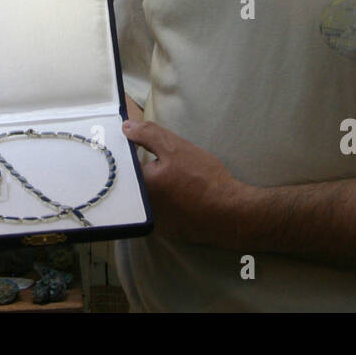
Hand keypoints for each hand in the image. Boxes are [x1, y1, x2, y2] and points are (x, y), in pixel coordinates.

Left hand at [122, 119, 248, 248]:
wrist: (230, 211)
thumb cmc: (203, 178)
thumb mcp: (176, 148)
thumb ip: (149, 135)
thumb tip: (126, 127)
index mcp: (140, 185)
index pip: (124, 163)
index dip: (130, 149)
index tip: (138, 142)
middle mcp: (142, 206)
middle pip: (135, 179)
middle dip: (144, 167)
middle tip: (162, 158)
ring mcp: (154, 220)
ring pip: (148, 193)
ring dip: (156, 182)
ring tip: (174, 174)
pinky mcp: (168, 227)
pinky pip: (160, 206)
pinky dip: (166, 196)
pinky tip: (181, 190)